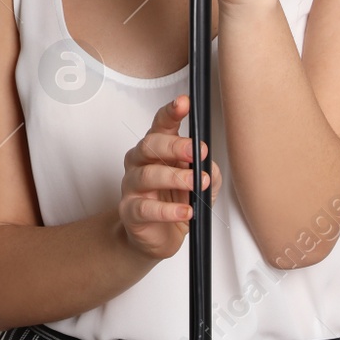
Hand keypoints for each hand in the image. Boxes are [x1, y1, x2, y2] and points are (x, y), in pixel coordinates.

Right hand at [118, 94, 222, 260]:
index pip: (160, 125)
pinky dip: (167, 210)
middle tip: (197, 152)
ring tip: (195, 183)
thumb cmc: (176, 202)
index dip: (171, 112)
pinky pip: (145, 208)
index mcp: (156, 150)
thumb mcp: (201, 184)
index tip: (184, 102)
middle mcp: (140, 163)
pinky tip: (185, 211)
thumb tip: (208, 165)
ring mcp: (132, 187)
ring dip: (174, 177)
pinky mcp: (130, 211)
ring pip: (147, 175)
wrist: (157, 237)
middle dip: (175, 146)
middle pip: (150, 146)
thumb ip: (207, 170)